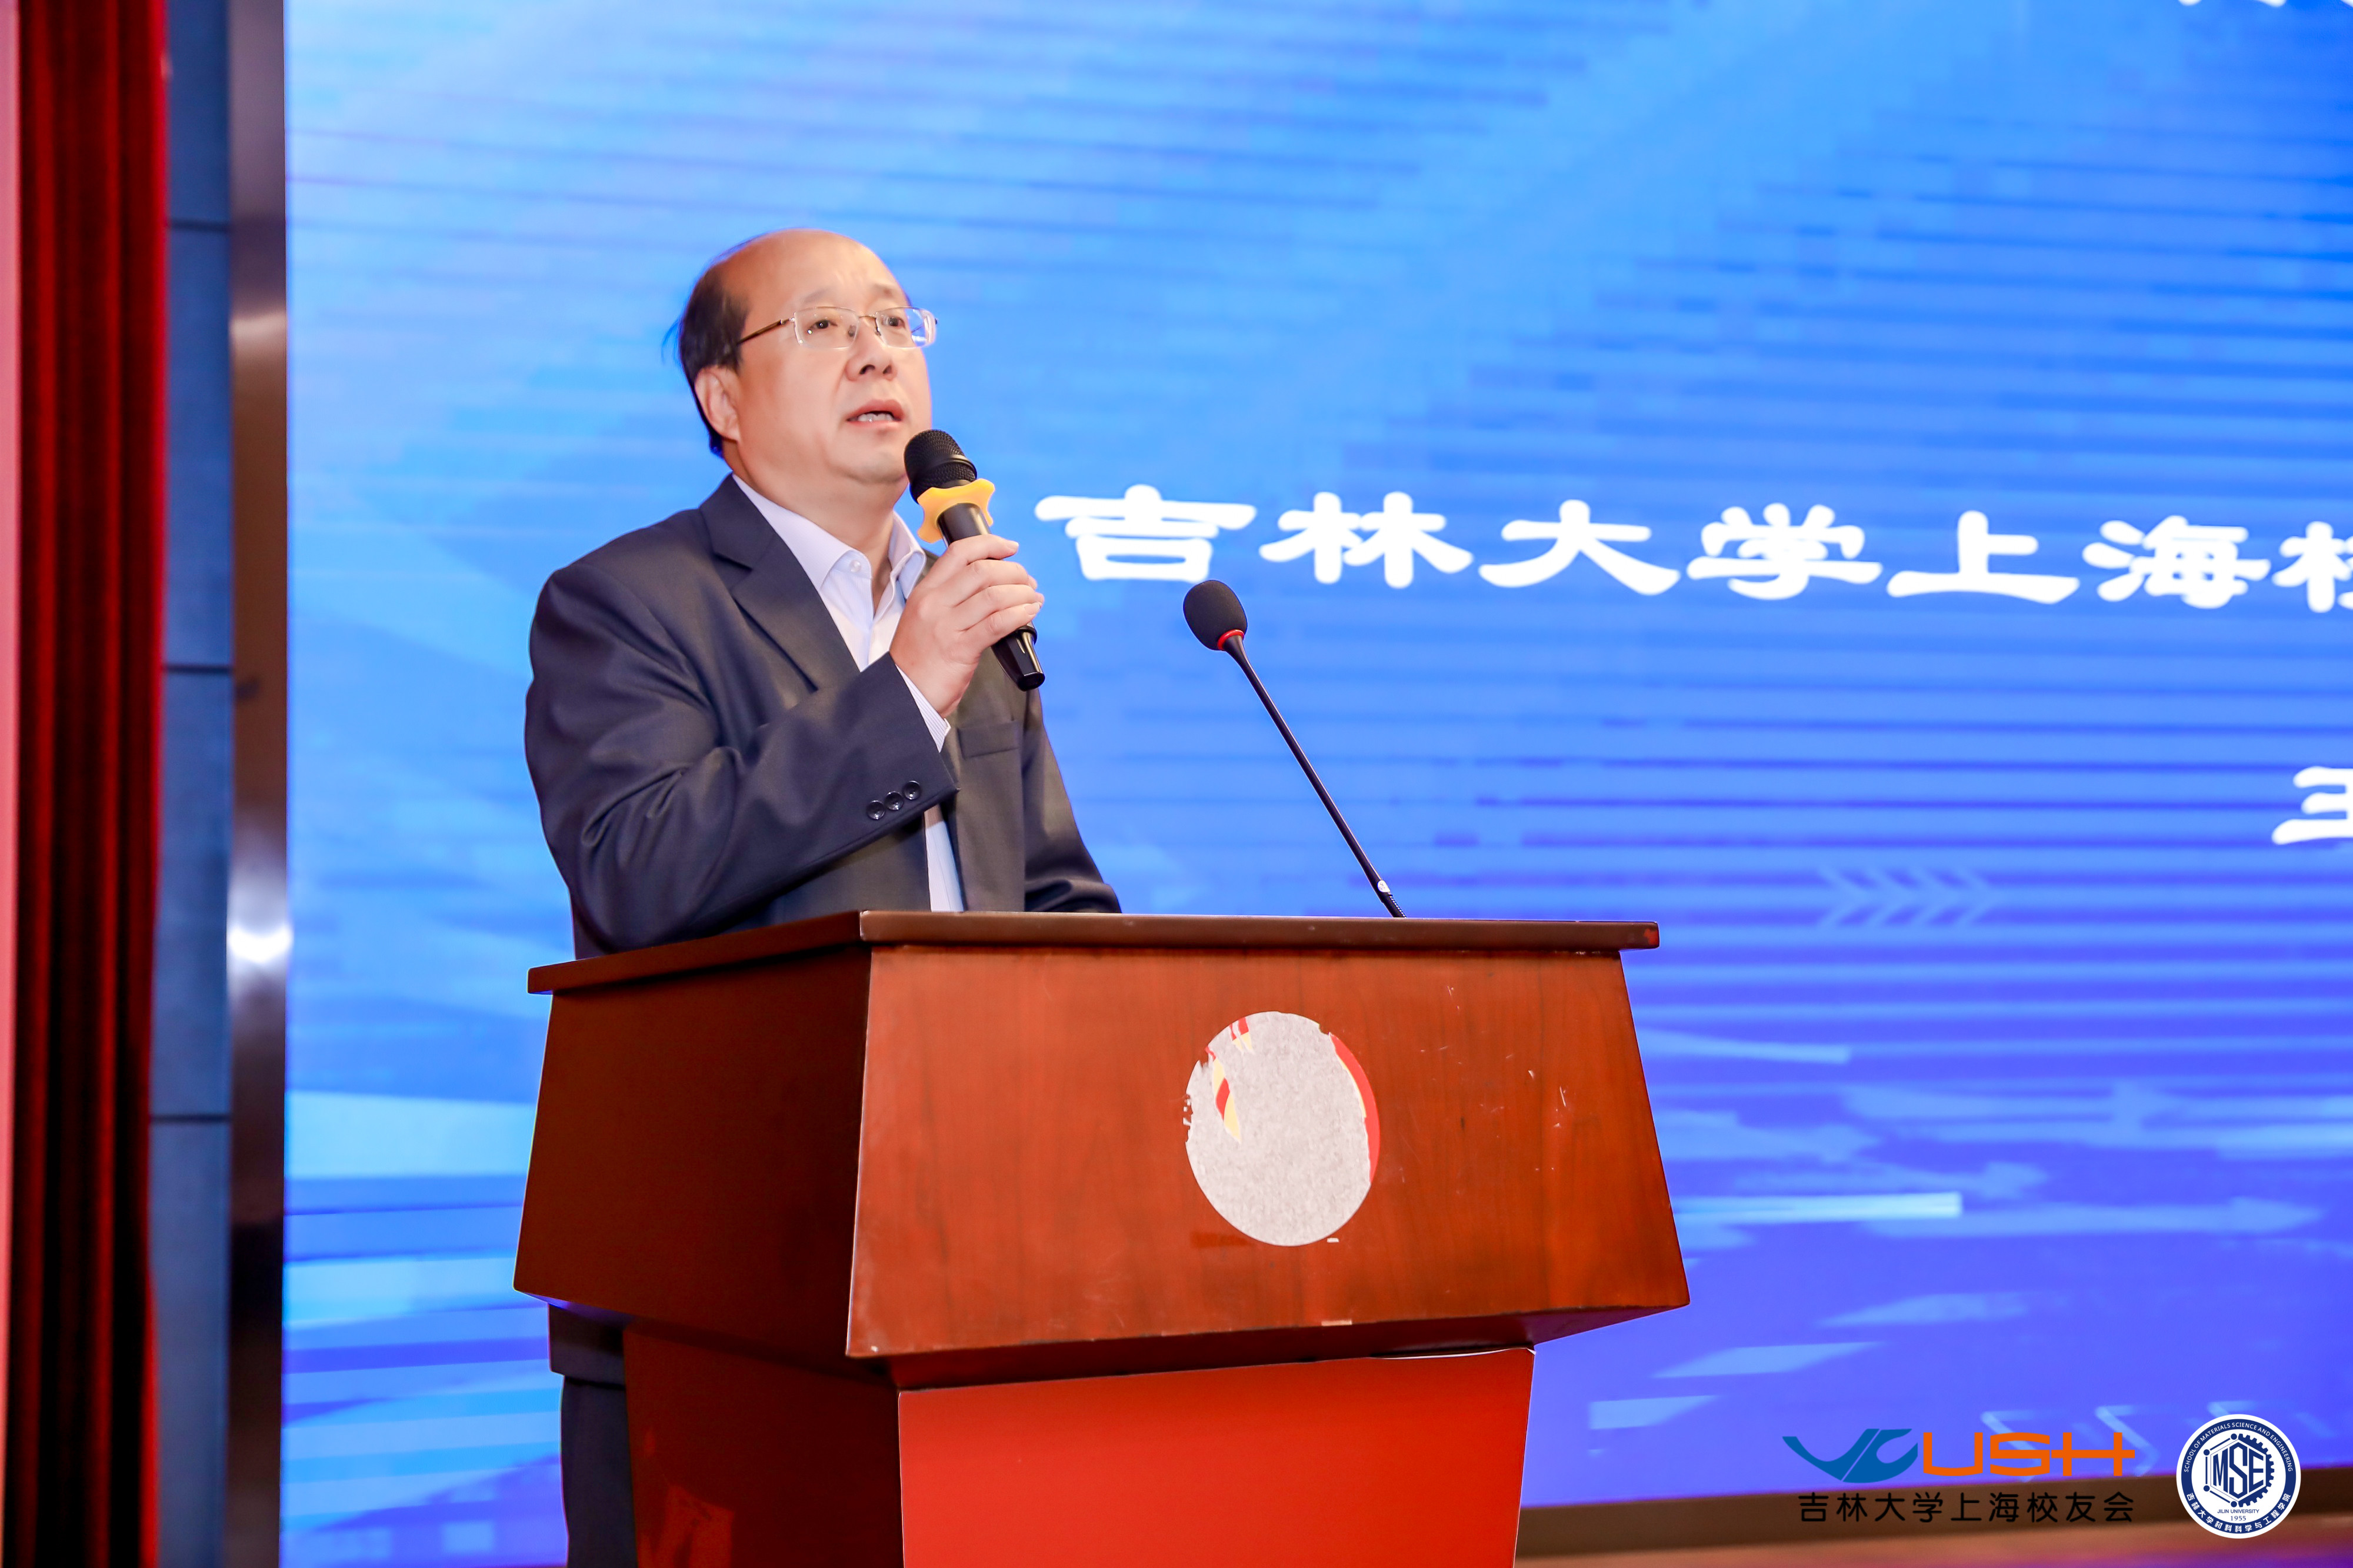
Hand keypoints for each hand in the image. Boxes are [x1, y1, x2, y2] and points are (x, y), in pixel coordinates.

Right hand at [892, 532, 1042, 715]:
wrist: (904, 693)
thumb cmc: (920, 659)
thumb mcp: (926, 617)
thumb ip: (951, 599)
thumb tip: (993, 585)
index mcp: (925, 591)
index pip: (959, 552)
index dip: (990, 544)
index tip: (1011, 548)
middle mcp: (934, 604)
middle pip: (982, 570)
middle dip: (1014, 572)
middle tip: (1029, 583)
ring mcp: (946, 626)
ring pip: (993, 595)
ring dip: (1022, 594)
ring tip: (1034, 599)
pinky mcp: (959, 650)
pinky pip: (996, 624)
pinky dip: (1019, 615)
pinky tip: (1029, 613)